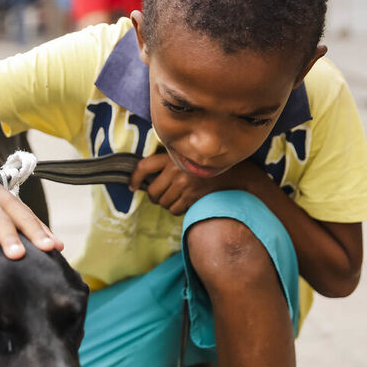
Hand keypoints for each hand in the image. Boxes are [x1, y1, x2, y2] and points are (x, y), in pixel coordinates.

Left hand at [129, 152, 259, 214]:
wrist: (235, 173)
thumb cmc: (208, 164)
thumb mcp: (188, 156)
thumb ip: (170, 163)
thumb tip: (150, 178)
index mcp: (172, 156)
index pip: (144, 167)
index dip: (135, 178)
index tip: (131, 186)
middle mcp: (176, 170)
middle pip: (152, 191)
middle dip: (154, 197)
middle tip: (159, 196)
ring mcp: (184, 184)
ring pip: (163, 202)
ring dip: (166, 204)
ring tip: (175, 198)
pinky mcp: (191, 196)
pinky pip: (175, 209)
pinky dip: (176, 209)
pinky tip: (183, 203)